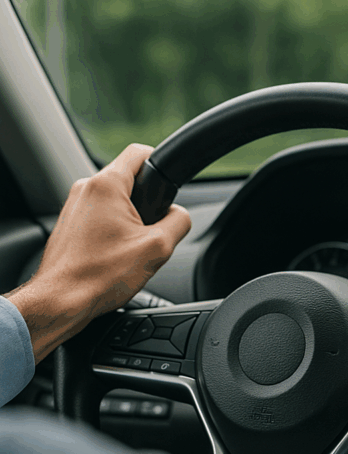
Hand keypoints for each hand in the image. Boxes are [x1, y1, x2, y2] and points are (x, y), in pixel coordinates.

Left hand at [5, 144, 191, 362]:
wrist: (62, 300)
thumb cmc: (100, 275)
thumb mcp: (159, 247)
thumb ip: (179, 222)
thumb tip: (179, 215)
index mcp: (106, 186)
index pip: (140, 152)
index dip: (161, 163)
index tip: (169, 183)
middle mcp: (86, 189)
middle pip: (129, 179)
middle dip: (147, 202)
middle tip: (151, 232)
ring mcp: (74, 206)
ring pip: (115, 201)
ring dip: (130, 219)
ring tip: (131, 249)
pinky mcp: (70, 224)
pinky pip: (101, 216)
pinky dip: (113, 231)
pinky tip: (116, 256)